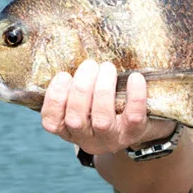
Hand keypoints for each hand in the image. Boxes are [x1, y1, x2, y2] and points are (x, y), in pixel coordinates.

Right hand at [40, 59, 176, 155]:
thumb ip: (75, 85)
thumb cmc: (105, 104)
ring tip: (107, 67)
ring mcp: (110, 139)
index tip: (63, 75)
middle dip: (81, 88)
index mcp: (69, 130)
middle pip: (76, 119)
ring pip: (102, 120)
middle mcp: (87, 139)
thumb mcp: (85, 100)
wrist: (140, 124)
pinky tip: (135, 77)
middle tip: (90, 65)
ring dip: (103, 90)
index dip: (55, 98)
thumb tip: (71, 52)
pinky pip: (134, 117)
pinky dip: (135, 97)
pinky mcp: (134, 134)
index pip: (51, 122)